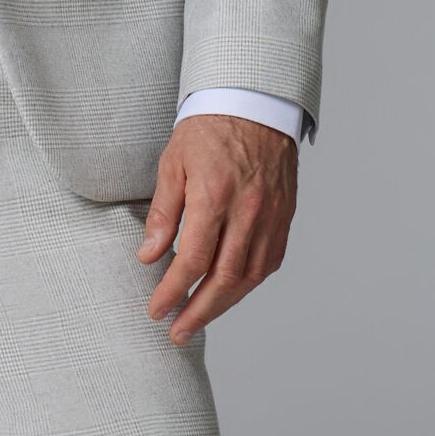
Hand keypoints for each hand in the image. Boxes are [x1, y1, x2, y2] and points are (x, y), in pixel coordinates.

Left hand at [137, 112, 297, 342]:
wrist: (254, 104)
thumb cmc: (208, 130)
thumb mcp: (172, 163)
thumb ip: (163, 212)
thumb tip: (149, 255)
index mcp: (214, 195)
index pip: (193, 260)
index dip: (173, 291)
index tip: (156, 309)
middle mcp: (247, 210)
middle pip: (224, 279)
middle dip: (198, 312)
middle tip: (176, 331)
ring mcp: (271, 215)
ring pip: (250, 276)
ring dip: (224, 305)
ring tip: (198, 318)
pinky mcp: (284, 215)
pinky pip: (270, 261)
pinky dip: (249, 283)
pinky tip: (230, 293)